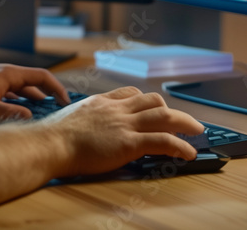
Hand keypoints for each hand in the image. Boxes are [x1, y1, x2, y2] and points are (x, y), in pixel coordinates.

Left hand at [0, 61, 69, 119]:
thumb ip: (6, 113)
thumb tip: (30, 119)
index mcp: (10, 74)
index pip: (42, 77)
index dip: (57, 88)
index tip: (66, 102)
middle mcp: (7, 75)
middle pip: (35, 85)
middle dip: (47, 98)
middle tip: (58, 114)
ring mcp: (0, 81)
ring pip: (23, 93)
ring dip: (32, 105)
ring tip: (41, 120)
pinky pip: (12, 97)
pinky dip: (18, 107)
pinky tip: (18, 119)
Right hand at [36, 86, 203, 177]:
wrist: (49, 144)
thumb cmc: (52, 137)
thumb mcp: (70, 118)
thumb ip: (83, 120)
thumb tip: (81, 130)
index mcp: (101, 102)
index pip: (130, 93)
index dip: (145, 101)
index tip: (154, 107)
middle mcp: (115, 109)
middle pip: (152, 100)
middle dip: (170, 109)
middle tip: (182, 120)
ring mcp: (124, 124)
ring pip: (164, 116)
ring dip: (185, 122)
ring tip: (197, 131)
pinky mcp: (128, 143)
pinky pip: (163, 141)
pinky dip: (180, 145)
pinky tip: (188, 153)